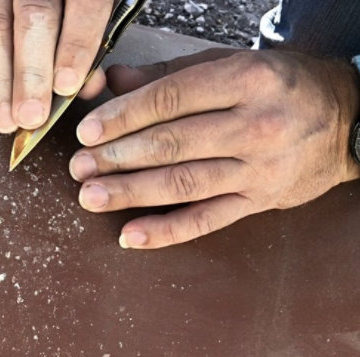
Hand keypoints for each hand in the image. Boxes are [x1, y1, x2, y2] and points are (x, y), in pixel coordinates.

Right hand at [0, 0, 112, 132]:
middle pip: (31, 18)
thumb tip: (86, 87)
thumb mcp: (92, 14)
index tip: (66, 86)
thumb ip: (90, 46)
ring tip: (5, 120)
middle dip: (30, 74)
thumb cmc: (68, 6)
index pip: (83, 6)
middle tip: (31, 115)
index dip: (75, 47)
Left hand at [69, 49, 359, 248]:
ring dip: (131, 193)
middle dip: (118, 158)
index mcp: (246, 80)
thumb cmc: (278, 87)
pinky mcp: (258, 202)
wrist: (345, 119)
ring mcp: (259, 169)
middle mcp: (255, 125)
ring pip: (183, 184)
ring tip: (91, 196)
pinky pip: (206, 221)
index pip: (170, 100)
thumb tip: (108, 82)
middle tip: (79, 167)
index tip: (87, 132)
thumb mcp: (229, 64)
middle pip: (172, 145)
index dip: (122, 117)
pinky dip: (166, 231)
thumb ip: (166, 75)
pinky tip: (130, 235)